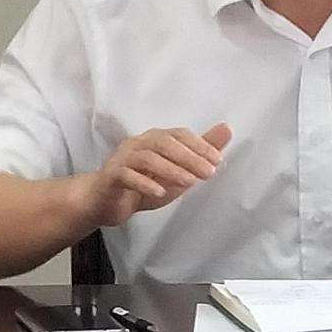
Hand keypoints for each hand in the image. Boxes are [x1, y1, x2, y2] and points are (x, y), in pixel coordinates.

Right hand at [83, 123, 230, 227]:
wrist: (105, 201)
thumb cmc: (142, 184)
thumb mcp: (176, 171)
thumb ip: (199, 154)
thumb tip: (226, 129)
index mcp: (155, 139)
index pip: (179, 135)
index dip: (199, 145)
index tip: (217, 160)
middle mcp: (138, 143)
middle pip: (164, 142)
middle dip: (189, 157)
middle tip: (208, 173)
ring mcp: (122, 158)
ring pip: (147, 157)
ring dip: (170, 169)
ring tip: (189, 183)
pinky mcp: (111, 176)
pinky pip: (127, 175)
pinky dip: (145, 183)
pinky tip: (160, 192)